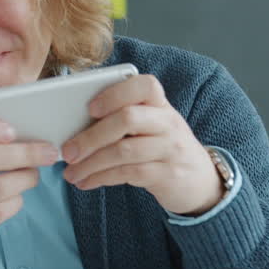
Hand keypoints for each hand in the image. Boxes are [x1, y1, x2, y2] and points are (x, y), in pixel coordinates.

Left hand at [61, 74, 223, 215]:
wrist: (200, 180)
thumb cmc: (162, 148)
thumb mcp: (151, 127)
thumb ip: (123, 119)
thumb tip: (73, 127)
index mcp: (160, 104)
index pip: (144, 86)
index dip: (115, 94)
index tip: (90, 108)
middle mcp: (168, 122)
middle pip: (127, 119)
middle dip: (91, 136)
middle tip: (67, 152)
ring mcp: (170, 149)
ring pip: (124, 151)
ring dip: (91, 163)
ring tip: (71, 174)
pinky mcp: (168, 174)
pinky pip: (129, 173)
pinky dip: (102, 178)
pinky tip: (87, 182)